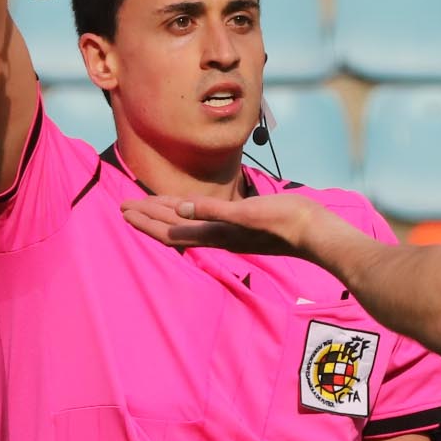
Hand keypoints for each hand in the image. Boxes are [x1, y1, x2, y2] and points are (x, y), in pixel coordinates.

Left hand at [119, 190, 329, 259]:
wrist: (316, 232)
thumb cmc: (285, 222)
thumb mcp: (248, 213)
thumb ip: (214, 211)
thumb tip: (181, 209)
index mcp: (216, 233)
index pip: (171, 230)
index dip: (146, 220)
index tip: (125, 210)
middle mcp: (219, 234)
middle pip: (174, 227)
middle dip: (149, 216)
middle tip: (125, 206)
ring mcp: (231, 230)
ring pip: (189, 223)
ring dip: (167, 214)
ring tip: (148, 206)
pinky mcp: (243, 222)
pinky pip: (208, 217)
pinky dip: (192, 211)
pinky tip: (190, 206)